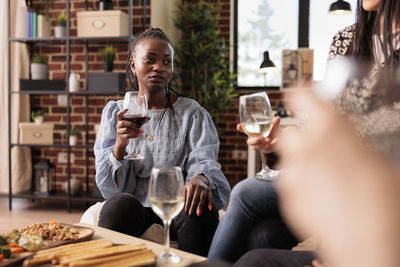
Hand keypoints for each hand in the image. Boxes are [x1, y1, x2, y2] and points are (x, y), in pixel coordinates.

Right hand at [113, 109, 146, 159]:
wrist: (122, 141)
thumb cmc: (128, 131)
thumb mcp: (131, 126)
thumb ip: (138, 122)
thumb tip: (148, 118)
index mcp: (120, 121)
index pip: (119, 114)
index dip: (122, 111)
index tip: (127, 109)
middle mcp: (118, 125)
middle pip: (124, 122)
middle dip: (132, 124)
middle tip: (138, 126)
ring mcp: (119, 131)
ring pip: (127, 130)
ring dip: (135, 130)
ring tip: (141, 131)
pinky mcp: (121, 137)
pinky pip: (128, 135)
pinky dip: (134, 135)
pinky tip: (138, 135)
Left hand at [185, 175, 212, 215]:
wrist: (199, 179)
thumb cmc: (191, 186)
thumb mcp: (186, 188)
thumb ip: (184, 195)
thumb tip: (182, 205)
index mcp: (191, 186)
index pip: (189, 197)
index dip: (187, 204)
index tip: (186, 211)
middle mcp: (198, 187)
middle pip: (195, 198)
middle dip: (193, 207)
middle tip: (191, 214)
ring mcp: (204, 189)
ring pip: (202, 198)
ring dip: (200, 206)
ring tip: (198, 213)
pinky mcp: (209, 191)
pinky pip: (210, 197)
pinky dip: (210, 203)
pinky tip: (210, 209)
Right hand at [237, 116, 280, 152]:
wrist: (281, 138)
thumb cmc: (274, 131)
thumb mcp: (274, 126)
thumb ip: (275, 123)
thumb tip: (277, 118)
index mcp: (254, 132)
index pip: (245, 130)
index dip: (241, 128)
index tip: (238, 126)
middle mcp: (255, 139)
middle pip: (249, 142)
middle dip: (254, 141)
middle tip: (260, 138)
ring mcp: (260, 146)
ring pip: (256, 147)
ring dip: (261, 144)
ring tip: (268, 140)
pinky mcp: (266, 150)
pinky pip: (266, 149)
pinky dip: (271, 145)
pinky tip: (275, 141)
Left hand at [276, 89, 399, 266]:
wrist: (371, 243)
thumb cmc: (385, 199)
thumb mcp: (378, 160)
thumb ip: (353, 143)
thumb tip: (347, 140)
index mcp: (330, 128)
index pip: (300, 96)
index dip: (300, 94)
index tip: (302, 95)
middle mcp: (305, 147)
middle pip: (290, 131)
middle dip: (302, 135)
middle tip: (321, 147)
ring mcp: (292, 173)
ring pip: (288, 156)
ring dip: (300, 159)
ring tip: (324, 175)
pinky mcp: (286, 197)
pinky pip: (289, 181)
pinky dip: (300, 182)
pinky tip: (321, 195)